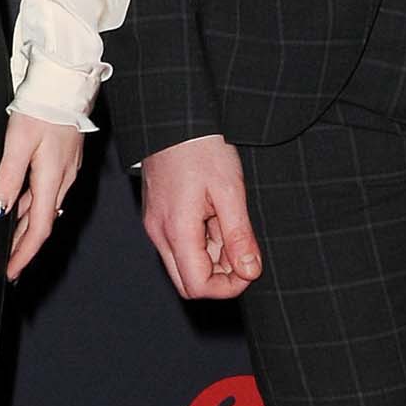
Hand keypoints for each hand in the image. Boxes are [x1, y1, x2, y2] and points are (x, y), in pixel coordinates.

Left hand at [0, 112, 84, 280]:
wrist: (65, 83)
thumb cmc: (42, 108)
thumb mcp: (18, 142)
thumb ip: (8, 178)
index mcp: (52, 179)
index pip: (39, 229)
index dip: (24, 254)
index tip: (11, 271)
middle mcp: (62, 180)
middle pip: (42, 223)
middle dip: (24, 247)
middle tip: (8, 265)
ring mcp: (64, 172)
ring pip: (43, 209)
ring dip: (26, 229)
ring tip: (9, 245)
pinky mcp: (62, 162)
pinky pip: (45, 193)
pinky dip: (31, 208)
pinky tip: (18, 209)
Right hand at [139, 133, 261, 299]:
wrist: (173, 119)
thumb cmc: (200, 148)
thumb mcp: (230, 191)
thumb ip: (239, 236)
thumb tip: (250, 271)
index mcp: (177, 230)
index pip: (199, 286)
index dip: (229, 287)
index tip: (250, 267)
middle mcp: (159, 234)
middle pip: (188, 283)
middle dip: (220, 278)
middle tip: (242, 251)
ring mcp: (155, 226)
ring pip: (184, 266)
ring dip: (212, 259)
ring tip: (228, 224)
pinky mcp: (158, 218)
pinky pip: (179, 247)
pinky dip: (201, 244)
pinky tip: (215, 218)